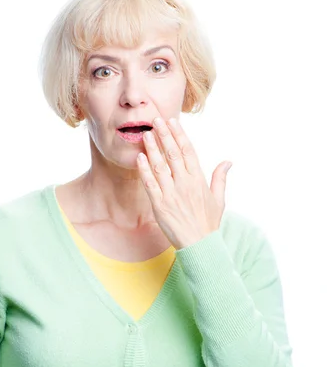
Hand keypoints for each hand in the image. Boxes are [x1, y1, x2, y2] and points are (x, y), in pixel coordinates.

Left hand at [136, 117, 232, 249]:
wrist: (199, 245)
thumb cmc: (208, 224)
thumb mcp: (219, 200)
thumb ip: (220, 178)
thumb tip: (228, 161)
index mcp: (199, 180)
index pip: (189, 151)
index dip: (179, 135)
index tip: (172, 122)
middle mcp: (185, 184)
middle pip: (173, 154)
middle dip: (164, 135)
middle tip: (156, 120)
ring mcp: (172, 194)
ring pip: (160, 166)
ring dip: (152, 148)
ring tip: (146, 134)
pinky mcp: (160, 205)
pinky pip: (150, 184)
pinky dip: (144, 170)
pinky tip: (139, 158)